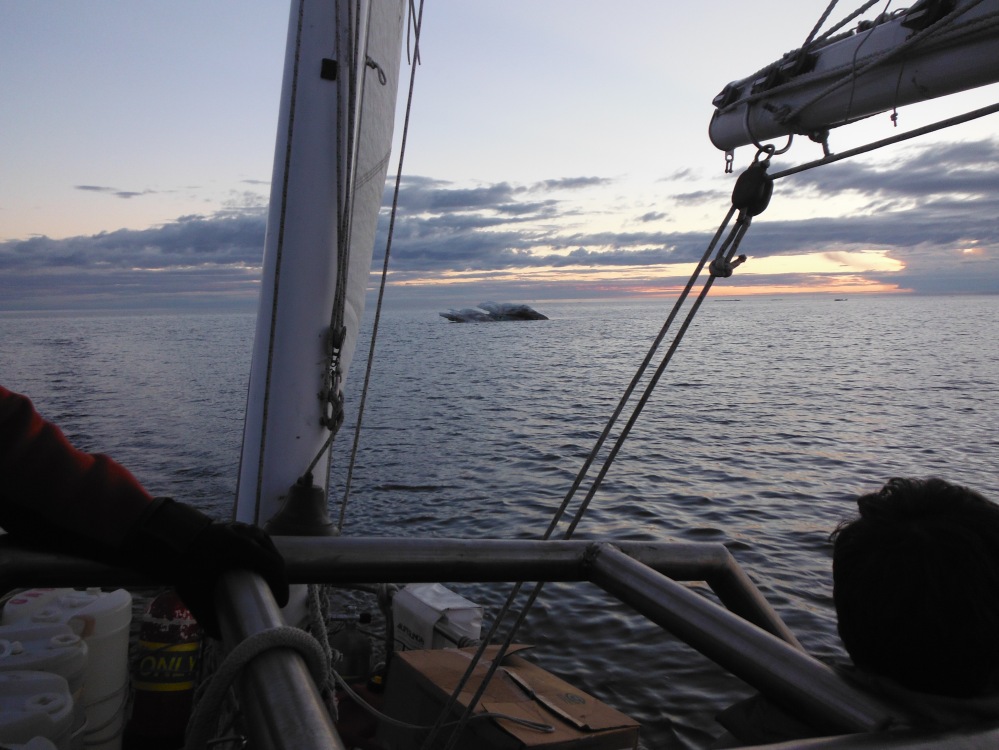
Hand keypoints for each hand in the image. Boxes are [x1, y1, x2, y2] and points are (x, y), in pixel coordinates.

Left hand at [122, 499, 288, 636]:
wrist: (169, 540)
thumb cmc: (184, 566)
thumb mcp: (195, 594)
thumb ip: (207, 617)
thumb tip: (221, 636)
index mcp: (242, 549)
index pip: (273, 565)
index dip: (281, 585)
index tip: (281, 602)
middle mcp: (246, 535)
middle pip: (273, 555)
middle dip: (278, 576)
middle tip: (275, 594)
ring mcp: (241, 528)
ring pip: (266, 544)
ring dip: (271, 561)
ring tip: (269, 578)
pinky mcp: (234, 526)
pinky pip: (256, 537)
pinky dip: (262, 550)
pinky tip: (259, 560)